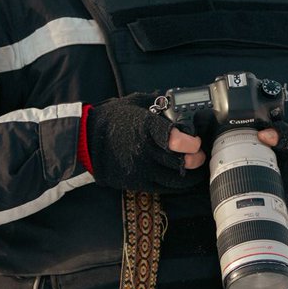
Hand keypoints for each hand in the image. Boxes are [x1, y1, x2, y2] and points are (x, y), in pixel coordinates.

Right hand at [84, 92, 206, 192]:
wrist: (86, 140)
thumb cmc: (111, 119)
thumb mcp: (134, 103)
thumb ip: (156, 102)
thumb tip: (173, 101)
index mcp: (146, 127)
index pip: (175, 139)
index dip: (191, 142)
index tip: (196, 141)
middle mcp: (145, 150)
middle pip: (180, 161)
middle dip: (196, 158)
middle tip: (200, 154)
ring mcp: (141, 168)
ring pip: (176, 178)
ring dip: (190, 174)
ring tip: (194, 166)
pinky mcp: (137, 182)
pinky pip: (164, 187)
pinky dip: (177, 184)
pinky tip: (181, 177)